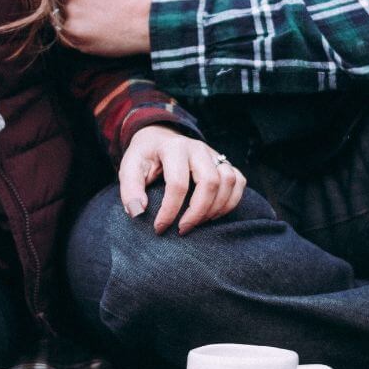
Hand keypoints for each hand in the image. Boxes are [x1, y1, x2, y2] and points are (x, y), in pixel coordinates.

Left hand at [58, 0, 151, 56]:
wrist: (142, 21)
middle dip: (68, 0)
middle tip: (90, 6)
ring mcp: (70, 15)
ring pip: (57, 15)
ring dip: (70, 17)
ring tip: (91, 18)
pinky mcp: (72, 35)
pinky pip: (61, 35)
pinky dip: (73, 33)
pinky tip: (90, 28)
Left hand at [119, 125, 245, 235]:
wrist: (159, 138)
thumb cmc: (145, 157)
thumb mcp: (129, 168)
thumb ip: (130, 189)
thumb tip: (138, 212)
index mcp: (173, 148)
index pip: (178, 183)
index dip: (169, 210)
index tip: (159, 228)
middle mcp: (198, 148)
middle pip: (210, 182)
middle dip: (197, 212)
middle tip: (182, 229)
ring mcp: (214, 154)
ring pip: (228, 182)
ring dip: (215, 208)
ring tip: (196, 222)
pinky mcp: (224, 162)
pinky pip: (239, 182)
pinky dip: (230, 202)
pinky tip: (212, 214)